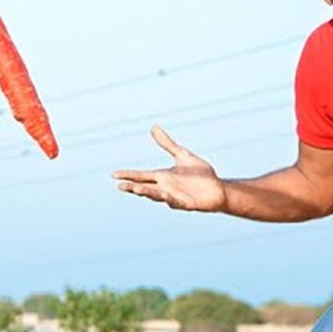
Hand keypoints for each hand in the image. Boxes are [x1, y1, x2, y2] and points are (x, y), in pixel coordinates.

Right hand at [111, 126, 225, 211]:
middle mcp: (165, 187)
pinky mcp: (186, 204)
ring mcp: (174, 197)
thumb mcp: (182, 155)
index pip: (141, 176)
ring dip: (147, 193)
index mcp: (162, 177)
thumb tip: (153, 127)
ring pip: (157, 196)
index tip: (114, 174)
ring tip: (136, 190)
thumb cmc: (201, 174)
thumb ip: (167, 144)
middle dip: (133, 187)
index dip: (128, 175)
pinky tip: (164, 195)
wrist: (219, 188)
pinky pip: (175, 202)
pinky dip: (169, 199)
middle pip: (145, 187)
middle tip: (120, 186)